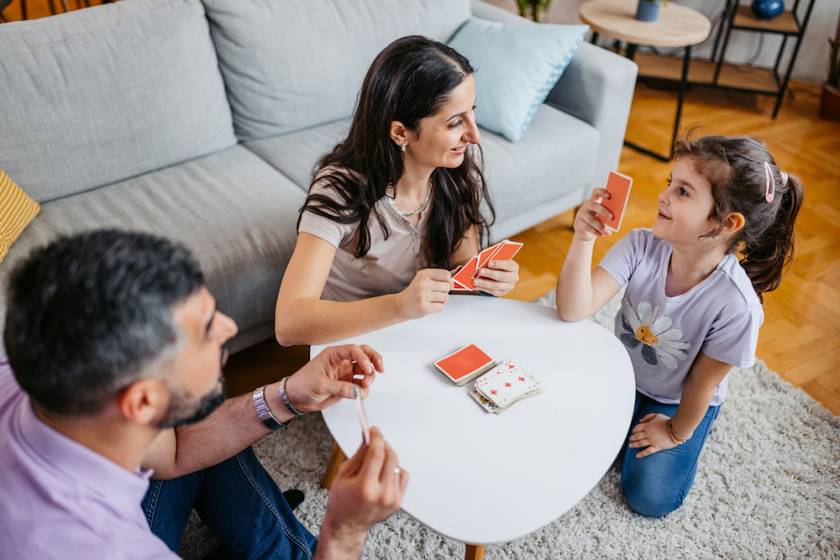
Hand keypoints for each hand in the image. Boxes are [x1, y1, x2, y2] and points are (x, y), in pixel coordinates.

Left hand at [284, 345, 383, 412]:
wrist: (296, 398)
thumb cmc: (302, 384)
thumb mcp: (320, 385)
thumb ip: (341, 388)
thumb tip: (358, 391)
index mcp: (333, 355)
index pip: (353, 350)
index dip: (364, 357)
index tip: (368, 369)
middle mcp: (342, 362)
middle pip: (364, 355)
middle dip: (374, 360)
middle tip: (380, 369)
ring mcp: (346, 373)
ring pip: (365, 371)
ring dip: (369, 377)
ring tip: (365, 386)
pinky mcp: (347, 385)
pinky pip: (361, 385)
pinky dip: (364, 389)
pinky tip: (361, 394)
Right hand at [318, 428, 407, 556]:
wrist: (347, 526)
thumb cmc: (341, 502)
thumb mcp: (343, 474)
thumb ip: (358, 455)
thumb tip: (368, 438)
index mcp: (364, 487)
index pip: (377, 453)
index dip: (376, 437)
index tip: (373, 431)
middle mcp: (381, 494)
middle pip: (390, 456)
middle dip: (383, 444)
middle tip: (375, 441)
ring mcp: (392, 499)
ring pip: (396, 465)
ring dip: (387, 457)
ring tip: (375, 462)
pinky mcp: (398, 502)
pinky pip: (403, 475)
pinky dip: (395, 469)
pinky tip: (384, 473)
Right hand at [396, 268, 450, 318]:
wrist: (401, 305)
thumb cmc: (414, 292)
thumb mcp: (423, 280)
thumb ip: (438, 278)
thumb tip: (454, 280)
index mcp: (423, 274)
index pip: (446, 274)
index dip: (447, 280)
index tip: (443, 283)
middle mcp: (423, 283)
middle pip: (447, 286)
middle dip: (444, 291)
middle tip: (435, 293)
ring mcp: (423, 296)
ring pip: (445, 297)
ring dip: (442, 300)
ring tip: (432, 300)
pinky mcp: (424, 307)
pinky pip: (441, 307)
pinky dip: (437, 307)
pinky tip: (429, 305)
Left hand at [474, 259, 518, 295]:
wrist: (500, 273)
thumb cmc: (497, 265)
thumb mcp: (497, 261)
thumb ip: (492, 261)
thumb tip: (480, 263)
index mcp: (514, 267)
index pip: (508, 265)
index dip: (499, 264)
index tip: (489, 263)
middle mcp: (514, 277)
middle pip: (502, 276)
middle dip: (490, 274)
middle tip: (480, 271)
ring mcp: (509, 286)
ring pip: (496, 285)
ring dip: (484, 283)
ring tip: (475, 281)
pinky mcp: (502, 292)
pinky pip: (492, 291)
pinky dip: (483, 288)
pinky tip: (477, 286)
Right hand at [573, 188, 613, 241]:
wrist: (585, 232)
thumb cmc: (598, 221)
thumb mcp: (603, 216)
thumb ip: (608, 214)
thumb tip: (614, 219)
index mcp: (594, 201)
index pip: (596, 192)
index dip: (602, 192)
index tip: (609, 195)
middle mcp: (587, 206)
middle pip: (594, 205)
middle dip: (604, 211)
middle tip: (612, 217)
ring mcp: (581, 214)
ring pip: (590, 219)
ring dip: (600, 226)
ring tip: (607, 232)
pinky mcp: (578, 224)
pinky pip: (587, 227)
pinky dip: (596, 232)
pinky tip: (602, 234)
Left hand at [628, 413, 678, 457]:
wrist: (676, 429)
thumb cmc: (667, 421)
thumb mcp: (656, 415)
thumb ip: (647, 416)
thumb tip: (640, 420)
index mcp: (647, 425)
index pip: (637, 428)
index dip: (633, 430)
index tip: (632, 432)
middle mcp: (648, 433)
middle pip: (637, 436)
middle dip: (632, 438)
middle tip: (629, 439)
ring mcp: (652, 441)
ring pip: (640, 443)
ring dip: (634, 444)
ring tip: (630, 445)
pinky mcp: (657, 447)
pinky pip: (647, 451)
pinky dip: (641, 454)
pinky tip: (637, 456)